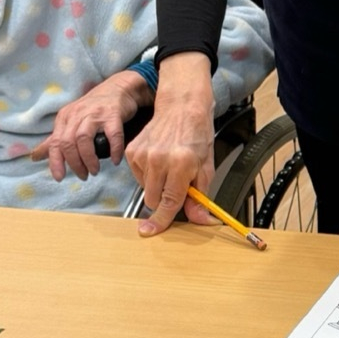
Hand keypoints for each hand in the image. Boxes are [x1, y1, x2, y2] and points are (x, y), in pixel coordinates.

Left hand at [29, 69, 151, 180]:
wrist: (118, 89)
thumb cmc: (94, 108)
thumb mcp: (71, 121)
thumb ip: (55, 140)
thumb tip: (35, 157)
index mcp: (65, 117)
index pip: (55, 142)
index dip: (55, 162)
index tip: (59, 178)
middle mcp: (77, 114)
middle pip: (68, 142)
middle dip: (74, 163)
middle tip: (84, 175)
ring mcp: (95, 114)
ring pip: (84, 139)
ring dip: (89, 159)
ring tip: (95, 170)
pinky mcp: (113, 114)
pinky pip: (112, 134)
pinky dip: (113, 149)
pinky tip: (115, 160)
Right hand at [125, 53, 215, 234]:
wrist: (182, 107)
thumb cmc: (197, 134)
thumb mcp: (207, 167)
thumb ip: (200, 196)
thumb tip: (199, 219)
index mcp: (181, 163)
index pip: (169, 201)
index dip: (162, 220)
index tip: (151, 231)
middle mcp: (159, 159)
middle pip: (153, 199)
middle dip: (164, 200)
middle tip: (177, 186)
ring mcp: (142, 155)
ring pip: (145, 189)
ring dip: (156, 186)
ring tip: (169, 168)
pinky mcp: (131, 151)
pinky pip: (138, 176)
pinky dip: (148, 174)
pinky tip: (159, 161)